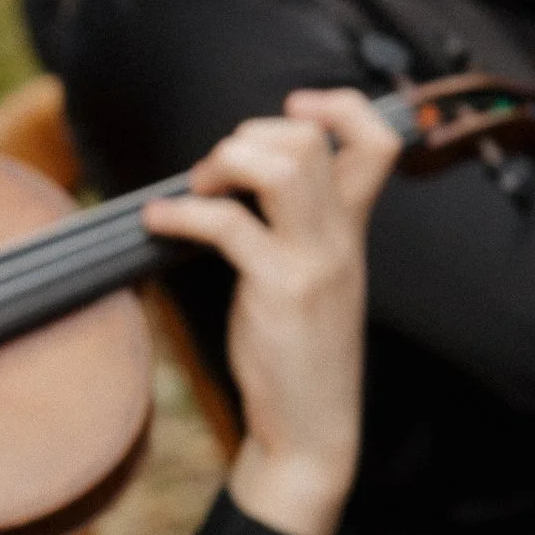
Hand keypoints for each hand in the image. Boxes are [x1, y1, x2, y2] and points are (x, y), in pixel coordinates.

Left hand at [140, 89, 398, 534]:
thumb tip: (239, 174)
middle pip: (312, 142)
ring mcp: (314, 262)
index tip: (291, 109)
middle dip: (250, 136)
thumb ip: (296, 225)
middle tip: (216, 173)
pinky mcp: (281, 291)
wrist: (312, 428)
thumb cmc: (298, 350)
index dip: (338, 106)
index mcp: (352, 230)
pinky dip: (183, 213)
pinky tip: (157, 222)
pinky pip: (230, 225)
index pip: (378, 142)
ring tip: (196, 190)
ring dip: (224, 163)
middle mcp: (341, 238)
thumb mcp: (312, 277)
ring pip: (283, 168)